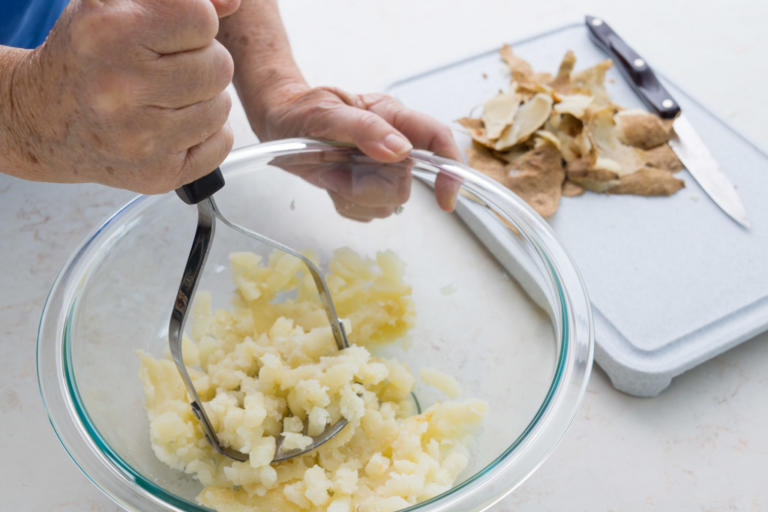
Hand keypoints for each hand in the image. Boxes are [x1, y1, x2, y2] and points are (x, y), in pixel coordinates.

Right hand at [8, 0, 240, 192]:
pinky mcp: (157, 175)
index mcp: (107, 34)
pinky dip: (205, 134)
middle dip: (201, 61)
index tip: (168, 34)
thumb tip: (233, 2)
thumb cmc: (86, 57)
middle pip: (219, 66)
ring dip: (203, 99)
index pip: (201, 19)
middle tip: (165, 68)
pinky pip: (220, 144)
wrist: (43, 120)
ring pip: (222, 107)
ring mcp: (140, 140)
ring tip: (165, 97)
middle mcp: (120, 90)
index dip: (193, 23)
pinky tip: (171, 126)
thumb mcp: (114, 3)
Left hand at [258, 85, 462, 210]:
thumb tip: (400, 150)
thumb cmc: (302, 110)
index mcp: (393, 118)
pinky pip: (367, 211)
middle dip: (370, 187)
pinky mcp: (367, 188)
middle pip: (405, 184)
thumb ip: (364, 128)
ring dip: (354, 196)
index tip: (445, 198)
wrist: (280, 124)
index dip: (450, 169)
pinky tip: (333, 182)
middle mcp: (394, 144)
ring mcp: (381, 168)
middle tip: (338, 168)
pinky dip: (346, 203)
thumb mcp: (326, 112)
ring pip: (387, 203)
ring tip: (332, 171)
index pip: (438, 139)